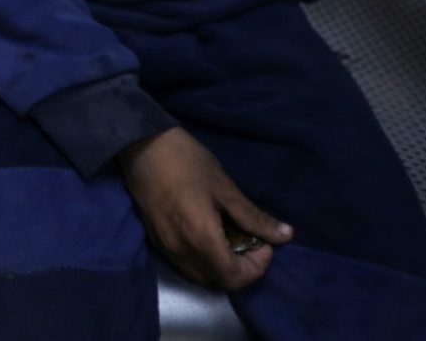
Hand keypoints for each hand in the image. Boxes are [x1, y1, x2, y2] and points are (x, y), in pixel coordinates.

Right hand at [118, 127, 291, 291]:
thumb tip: (286, 235)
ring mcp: (165, 247)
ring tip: (230, 238)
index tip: (264, 243)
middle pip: (218, 281)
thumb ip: (254, 217)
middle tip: (251, 242)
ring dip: (221, 266)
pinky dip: (203, 259)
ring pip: (200, 275)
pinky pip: (184, 263)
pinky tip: (207, 234)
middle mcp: (181, 251)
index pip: (234, 277)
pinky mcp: (154, 239)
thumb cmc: (186, 161)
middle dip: (241, 269)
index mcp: (201, 239)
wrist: (140, 144)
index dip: (257, 267)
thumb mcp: (224, 187)